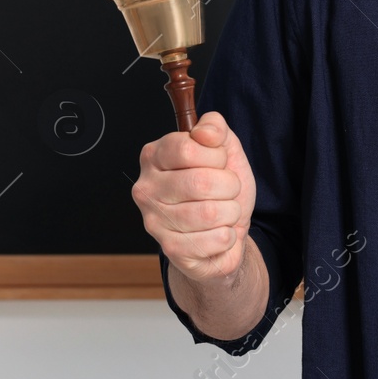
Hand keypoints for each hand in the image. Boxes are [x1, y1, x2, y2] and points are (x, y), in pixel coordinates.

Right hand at [132, 111, 256, 284]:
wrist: (224, 232)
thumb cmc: (219, 189)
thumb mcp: (224, 150)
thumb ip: (215, 129)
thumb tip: (205, 132)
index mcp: (154, 157)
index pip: (186, 149)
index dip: (215, 156)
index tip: (219, 162)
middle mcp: (146, 188)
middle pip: (200, 182)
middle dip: (229, 186)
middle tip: (227, 190)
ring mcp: (154, 221)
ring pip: (210, 213)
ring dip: (230, 211)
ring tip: (223, 211)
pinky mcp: (170, 249)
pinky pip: (216, 239)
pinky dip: (228, 235)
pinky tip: (218, 232)